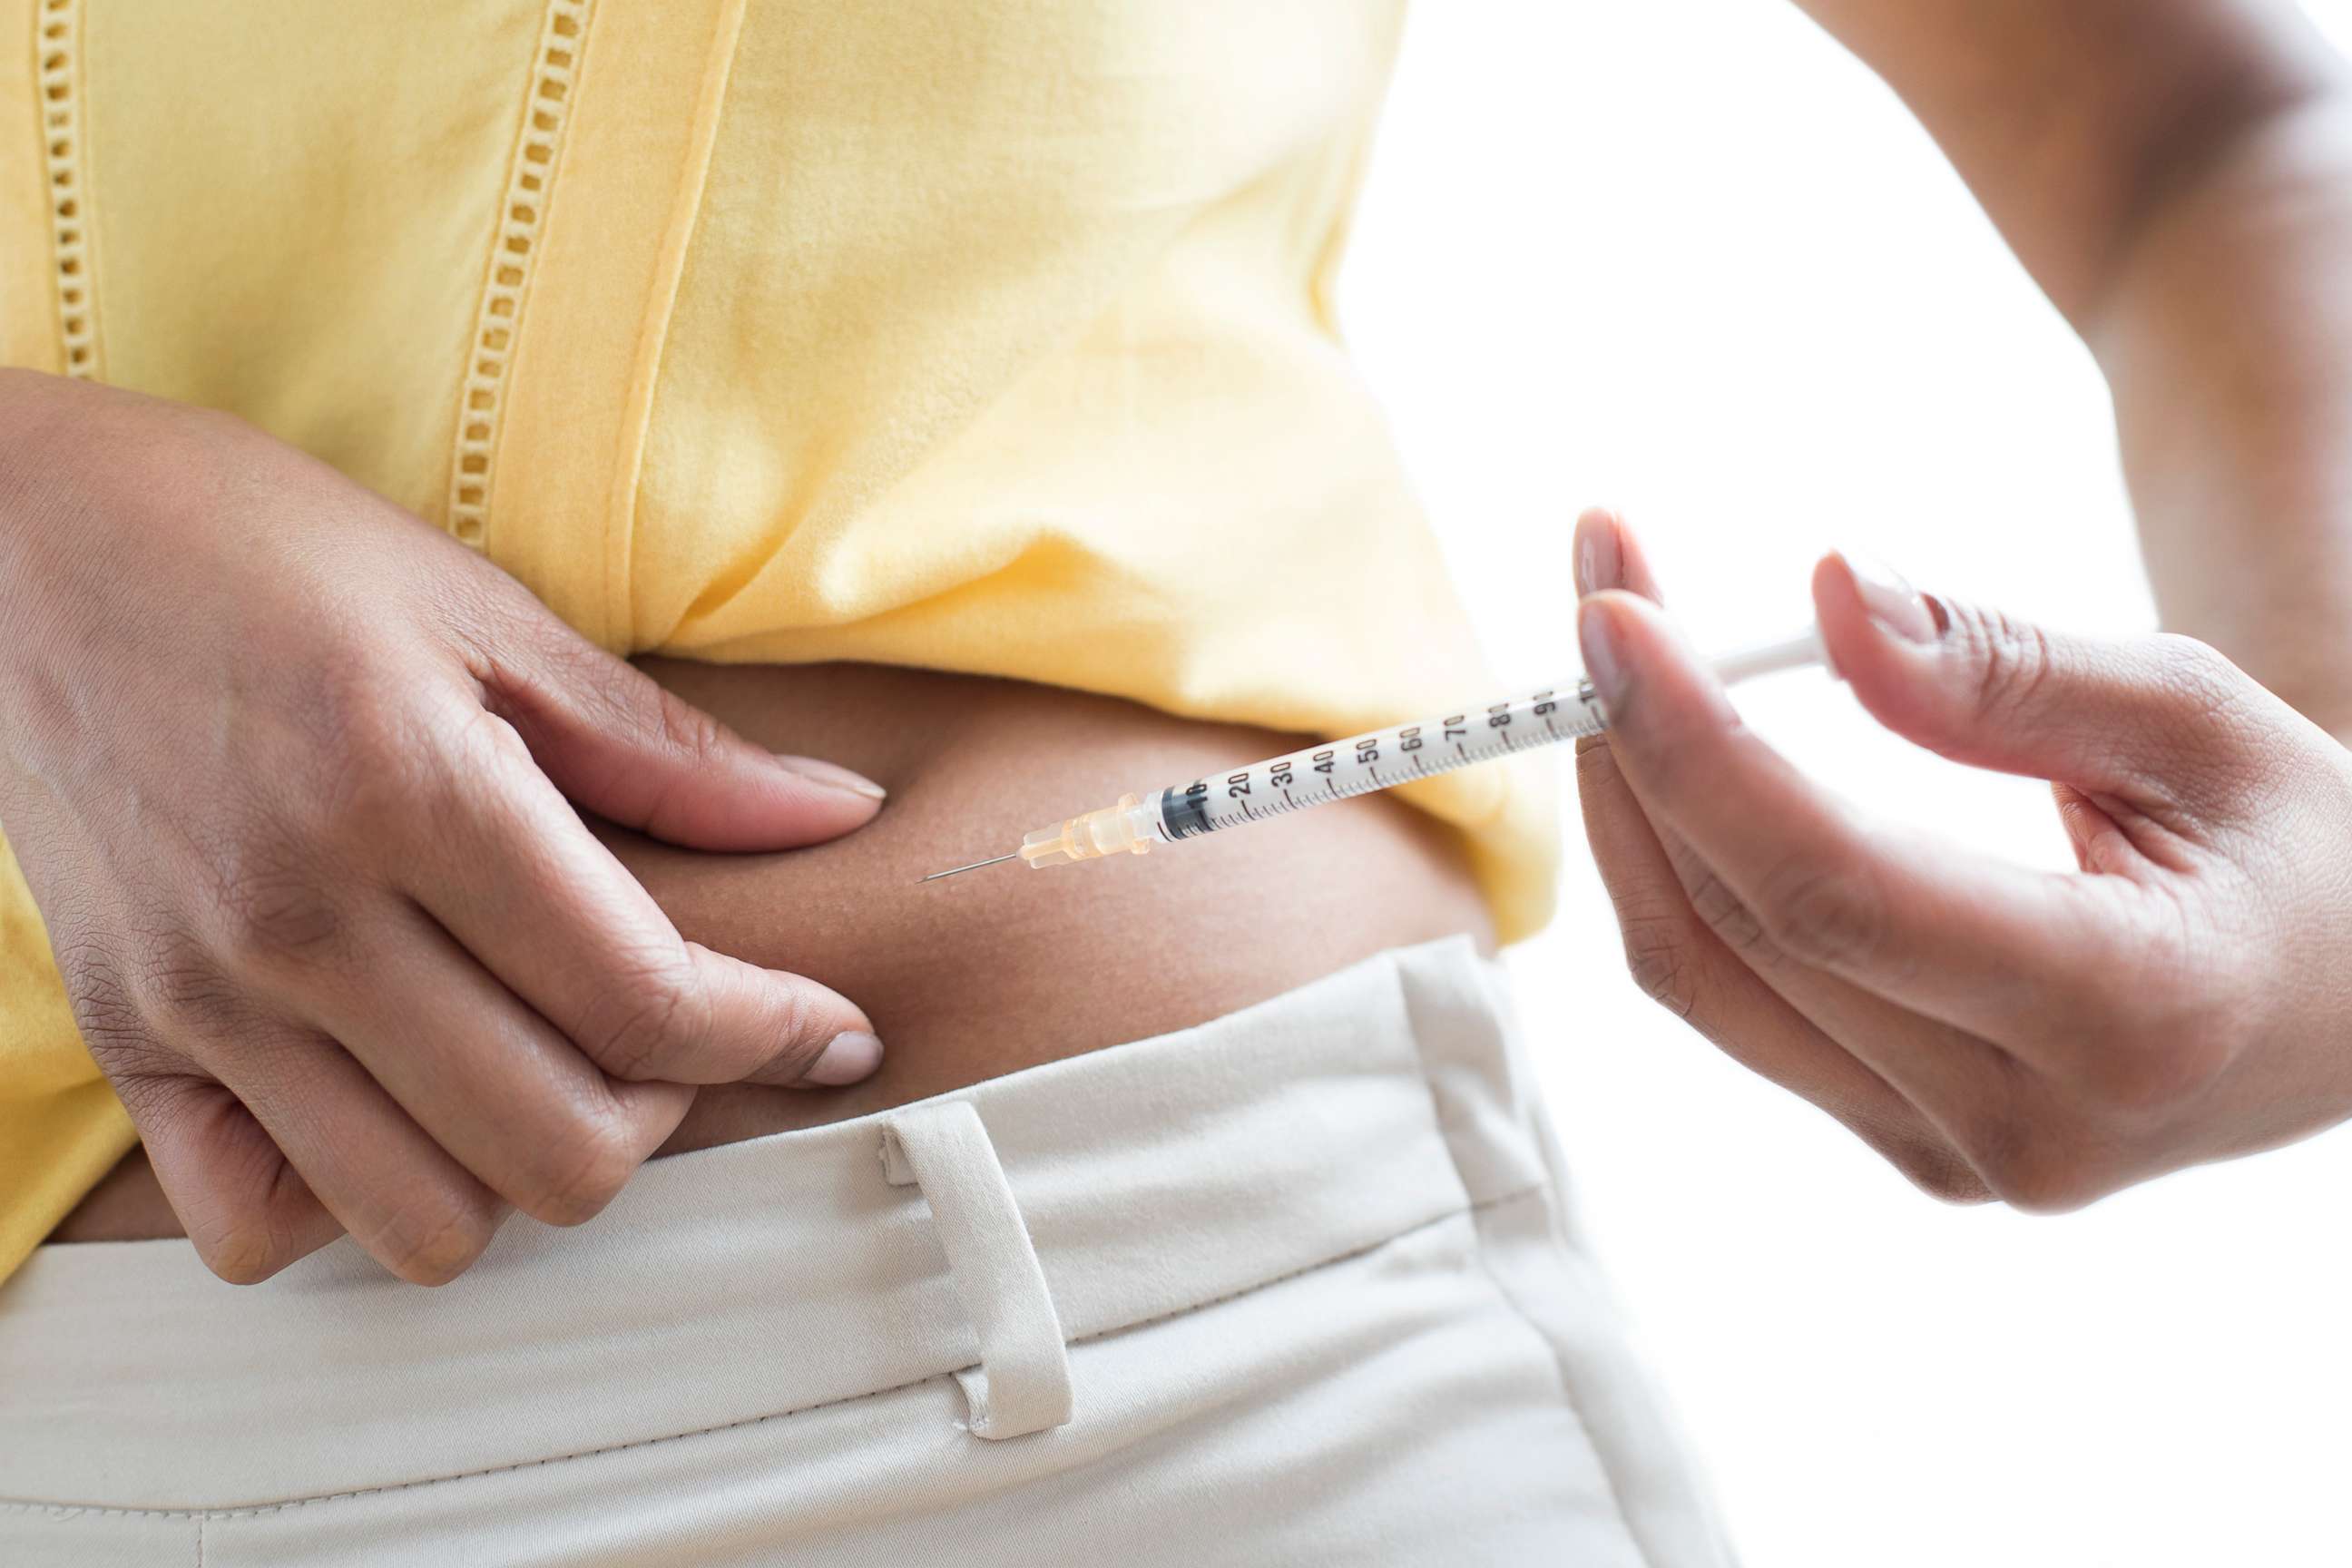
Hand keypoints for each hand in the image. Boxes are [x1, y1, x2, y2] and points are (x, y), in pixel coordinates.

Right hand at [0, 372, 886, 1282]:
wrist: (14, 537)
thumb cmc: (264, 549)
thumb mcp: (484, 612)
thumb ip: (668, 749)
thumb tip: (841, 811)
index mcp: (411, 793)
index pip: (643, 997)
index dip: (774, 1032)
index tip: (832, 1028)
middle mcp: (302, 922)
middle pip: (554, 1145)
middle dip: (664, 1109)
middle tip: (674, 1032)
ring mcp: (203, 999)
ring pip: (423, 1220)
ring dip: (523, 1168)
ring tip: (547, 1066)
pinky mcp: (128, 1038)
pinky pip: (252, 1226)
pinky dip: (348, 1200)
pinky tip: (398, 1100)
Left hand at [1572, 508, 2351, 1208]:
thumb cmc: (2304, 850)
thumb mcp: (2200, 722)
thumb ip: (2007, 670)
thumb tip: (1828, 595)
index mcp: (2130, 1016)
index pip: (1836, 889)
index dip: (1695, 749)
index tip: (1609, 614)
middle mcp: (2025, 1127)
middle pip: (1742, 931)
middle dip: (1637, 740)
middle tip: (1605, 576)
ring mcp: (1951, 1161)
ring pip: (1704, 979)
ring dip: (1630, 806)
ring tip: (1618, 654)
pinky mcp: (1904, 1145)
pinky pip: (1734, 1003)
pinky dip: (1679, 872)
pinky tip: (1671, 762)